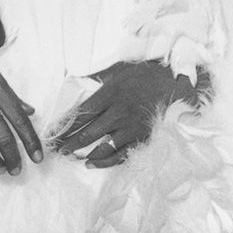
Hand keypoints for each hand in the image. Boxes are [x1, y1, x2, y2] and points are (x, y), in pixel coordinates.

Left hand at [50, 59, 198, 166]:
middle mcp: (119, 113)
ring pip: (102, 147)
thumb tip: (73, 79)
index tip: (53, 133)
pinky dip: (105, 162)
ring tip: (71, 156)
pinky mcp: (143, 138)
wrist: (178, 83)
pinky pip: (121, 155)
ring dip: (84, 154)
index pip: (81, 114)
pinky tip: (92, 163)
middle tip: (57, 149)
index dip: (65, 126)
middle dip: (69, 143)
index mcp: (110, 94)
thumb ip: (95, 76)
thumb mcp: (118, 69)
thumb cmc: (147, 74)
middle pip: (88, 133)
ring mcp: (131, 128)